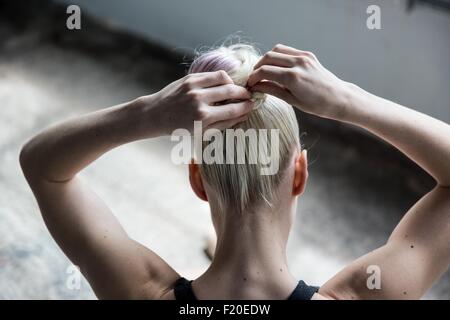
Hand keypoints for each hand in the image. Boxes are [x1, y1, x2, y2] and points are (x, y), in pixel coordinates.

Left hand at [139, 71, 253, 135]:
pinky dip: (221, 78)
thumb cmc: (179, 128)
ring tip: (235, 89)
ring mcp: (194, 87)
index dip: (246, 107)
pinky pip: (212, 74)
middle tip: (248, 96)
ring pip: (224, 78)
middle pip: (231, 91)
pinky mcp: (190, 78)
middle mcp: (199, 100)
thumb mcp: (202, 132)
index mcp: (203, 117)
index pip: (233, 109)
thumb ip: (224, 124)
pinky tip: (222, 84)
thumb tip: (243, 115)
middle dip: (244, 93)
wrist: (156, 115)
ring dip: (233, 83)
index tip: (252, 105)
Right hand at [248, 44, 351, 119]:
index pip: (265, 71)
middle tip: (255, 78)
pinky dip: (279, 56)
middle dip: (258, 67)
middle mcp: (298, 63)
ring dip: (267, 59)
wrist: (339, 97)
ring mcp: (304, 57)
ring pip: (277, 50)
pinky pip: (288, 50)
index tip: (250, 84)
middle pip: (268, 57)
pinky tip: (278, 67)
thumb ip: (273, 90)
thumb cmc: (318, 105)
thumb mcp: (292, 101)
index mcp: (293, 78)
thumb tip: (257, 86)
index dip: (254, 77)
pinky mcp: (308, 55)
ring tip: (265, 71)